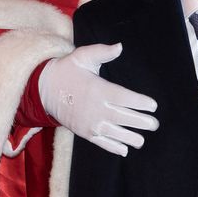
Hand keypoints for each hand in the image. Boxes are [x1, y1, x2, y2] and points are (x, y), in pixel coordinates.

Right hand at [39, 43, 158, 155]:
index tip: (153, 106)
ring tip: (142, 140)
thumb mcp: (83, 56)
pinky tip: (125, 150)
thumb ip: (102, 52)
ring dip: (130, 138)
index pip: (125, 98)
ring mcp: (89, 123)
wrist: (43, 89)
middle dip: (141, 122)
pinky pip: (101, 142)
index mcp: (99, 89)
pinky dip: (113, 147)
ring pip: (115, 133)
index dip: (140, 102)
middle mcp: (95, 108)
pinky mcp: (84, 132)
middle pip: (123, 117)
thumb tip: (120, 46)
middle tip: (154, 124)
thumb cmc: (67, 70)